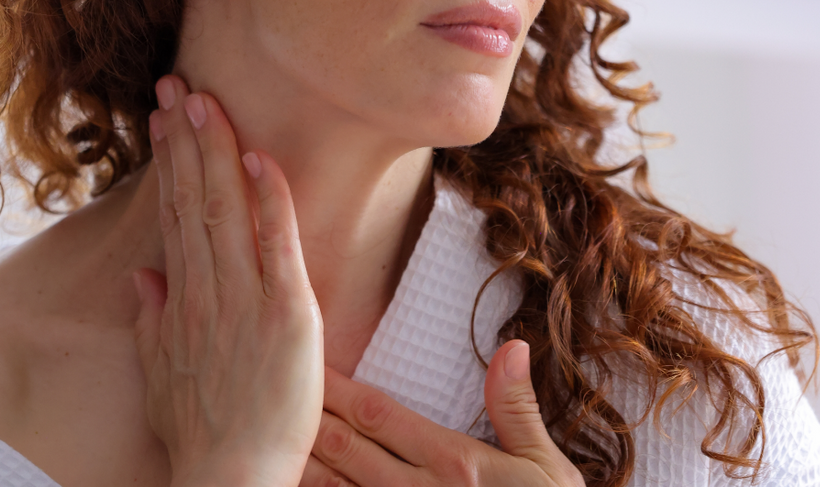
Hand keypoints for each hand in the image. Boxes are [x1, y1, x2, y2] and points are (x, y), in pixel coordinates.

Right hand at [133, 75, 325, 486]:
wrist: (230, 477)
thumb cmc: (201, 431)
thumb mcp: (161, 375)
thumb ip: (152, 321)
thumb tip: (143, 277)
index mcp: (180, 301)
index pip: (172, 216)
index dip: (168, 165)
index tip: (163, 121)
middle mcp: (205, 290)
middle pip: (192, 200)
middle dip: (185, 139)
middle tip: (177, 85)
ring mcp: (244, 299)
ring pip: (225, 210)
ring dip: (216, 151)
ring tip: (204, 100)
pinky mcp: (287, 313)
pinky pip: (276, 244)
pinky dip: (269, 198)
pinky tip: (260, 156)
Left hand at [300, 340, 584, 486]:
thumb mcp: (548, 470)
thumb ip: (519, 411)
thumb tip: (511, 347)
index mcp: (454, 464)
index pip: (379, 415)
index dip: (339, 389)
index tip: (310, 364)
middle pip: (347, 447)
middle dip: (308, 416)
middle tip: (272, 387)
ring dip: (304, 462)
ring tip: (271, 435)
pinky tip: (294, 485)